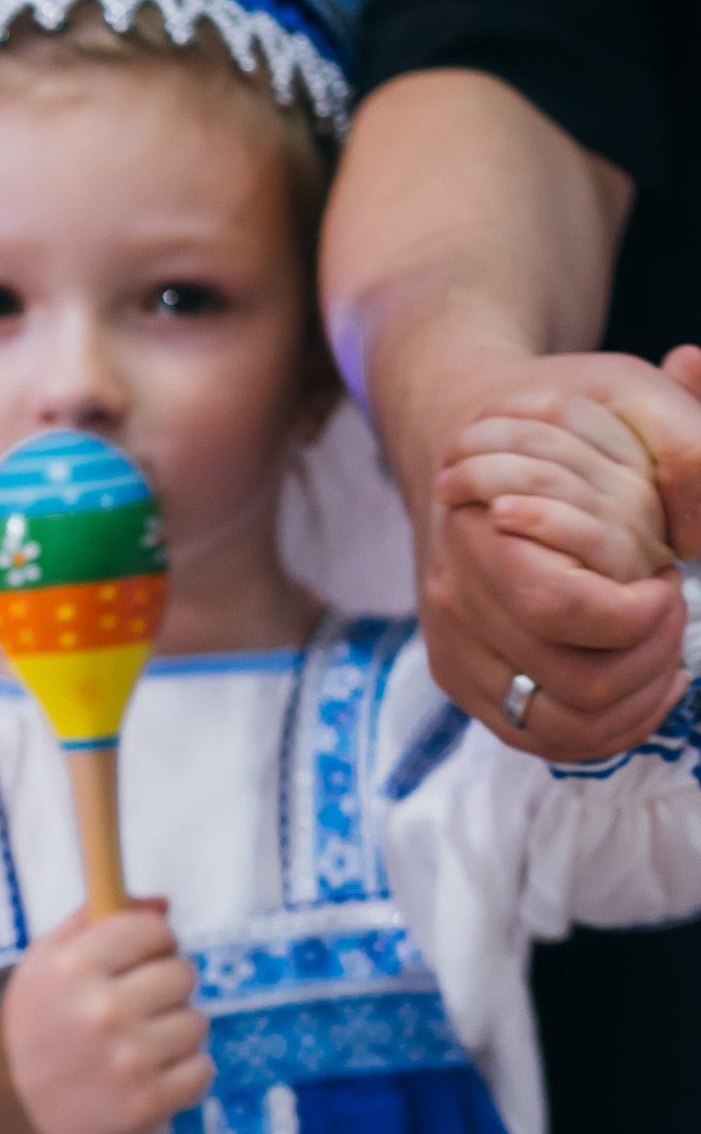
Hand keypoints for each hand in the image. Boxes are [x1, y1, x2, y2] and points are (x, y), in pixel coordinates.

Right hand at [0, 906, 210, 1133]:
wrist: (6, 1116)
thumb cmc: (31, 1030)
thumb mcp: (42, 965)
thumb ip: (94, 922)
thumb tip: (161, 904)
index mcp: (73, 967)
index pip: (154, 929)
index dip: (152, 944)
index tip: (139, 962)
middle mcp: (101, 1009)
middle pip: (183, 973)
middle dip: (165, 989)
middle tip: (135, 1011)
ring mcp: (127, 1059)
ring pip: (196, 1023)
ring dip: (174, 1034)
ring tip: (136, 1048)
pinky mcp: (146, 1103)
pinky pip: (201, 1070)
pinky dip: (182, 1075)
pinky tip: (148, 1077)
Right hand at [417, 348, 699, 760]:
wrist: (465, 450)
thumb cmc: (552, 419)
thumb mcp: (621, 393)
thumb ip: (679, 440)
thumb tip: (699, 508)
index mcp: (480, 531)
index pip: (557, 607)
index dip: (637, 611)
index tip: (665, 577)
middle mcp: (456, 605)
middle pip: (575, 683)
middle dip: (653, 653)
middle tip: (669, 603)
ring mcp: (456, 653)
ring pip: (563, 728)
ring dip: (639, 698)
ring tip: (662, 644)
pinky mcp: (468, 684)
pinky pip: (545, 740)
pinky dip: (613, 726)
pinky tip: (652, 683)